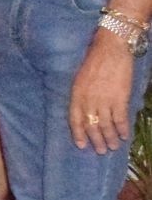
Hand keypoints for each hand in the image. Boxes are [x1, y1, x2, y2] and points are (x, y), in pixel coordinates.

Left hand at [69, 34, 134, 153]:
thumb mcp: (80, 78)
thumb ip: (82, 95)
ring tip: (114, 146)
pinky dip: (123, 129)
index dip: (78, 133)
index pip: (74, 119)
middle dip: (96, 140)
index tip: (82, 145)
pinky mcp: (119, 98)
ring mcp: (104, 100)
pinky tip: (125, 135)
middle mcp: (88, 100)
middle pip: (91, 125)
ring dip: (110, 138)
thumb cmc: (94, 61)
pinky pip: (120, 119)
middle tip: (101, 150)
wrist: (110, 49)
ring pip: (106, 125)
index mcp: (76, 94)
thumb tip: (87, 112)